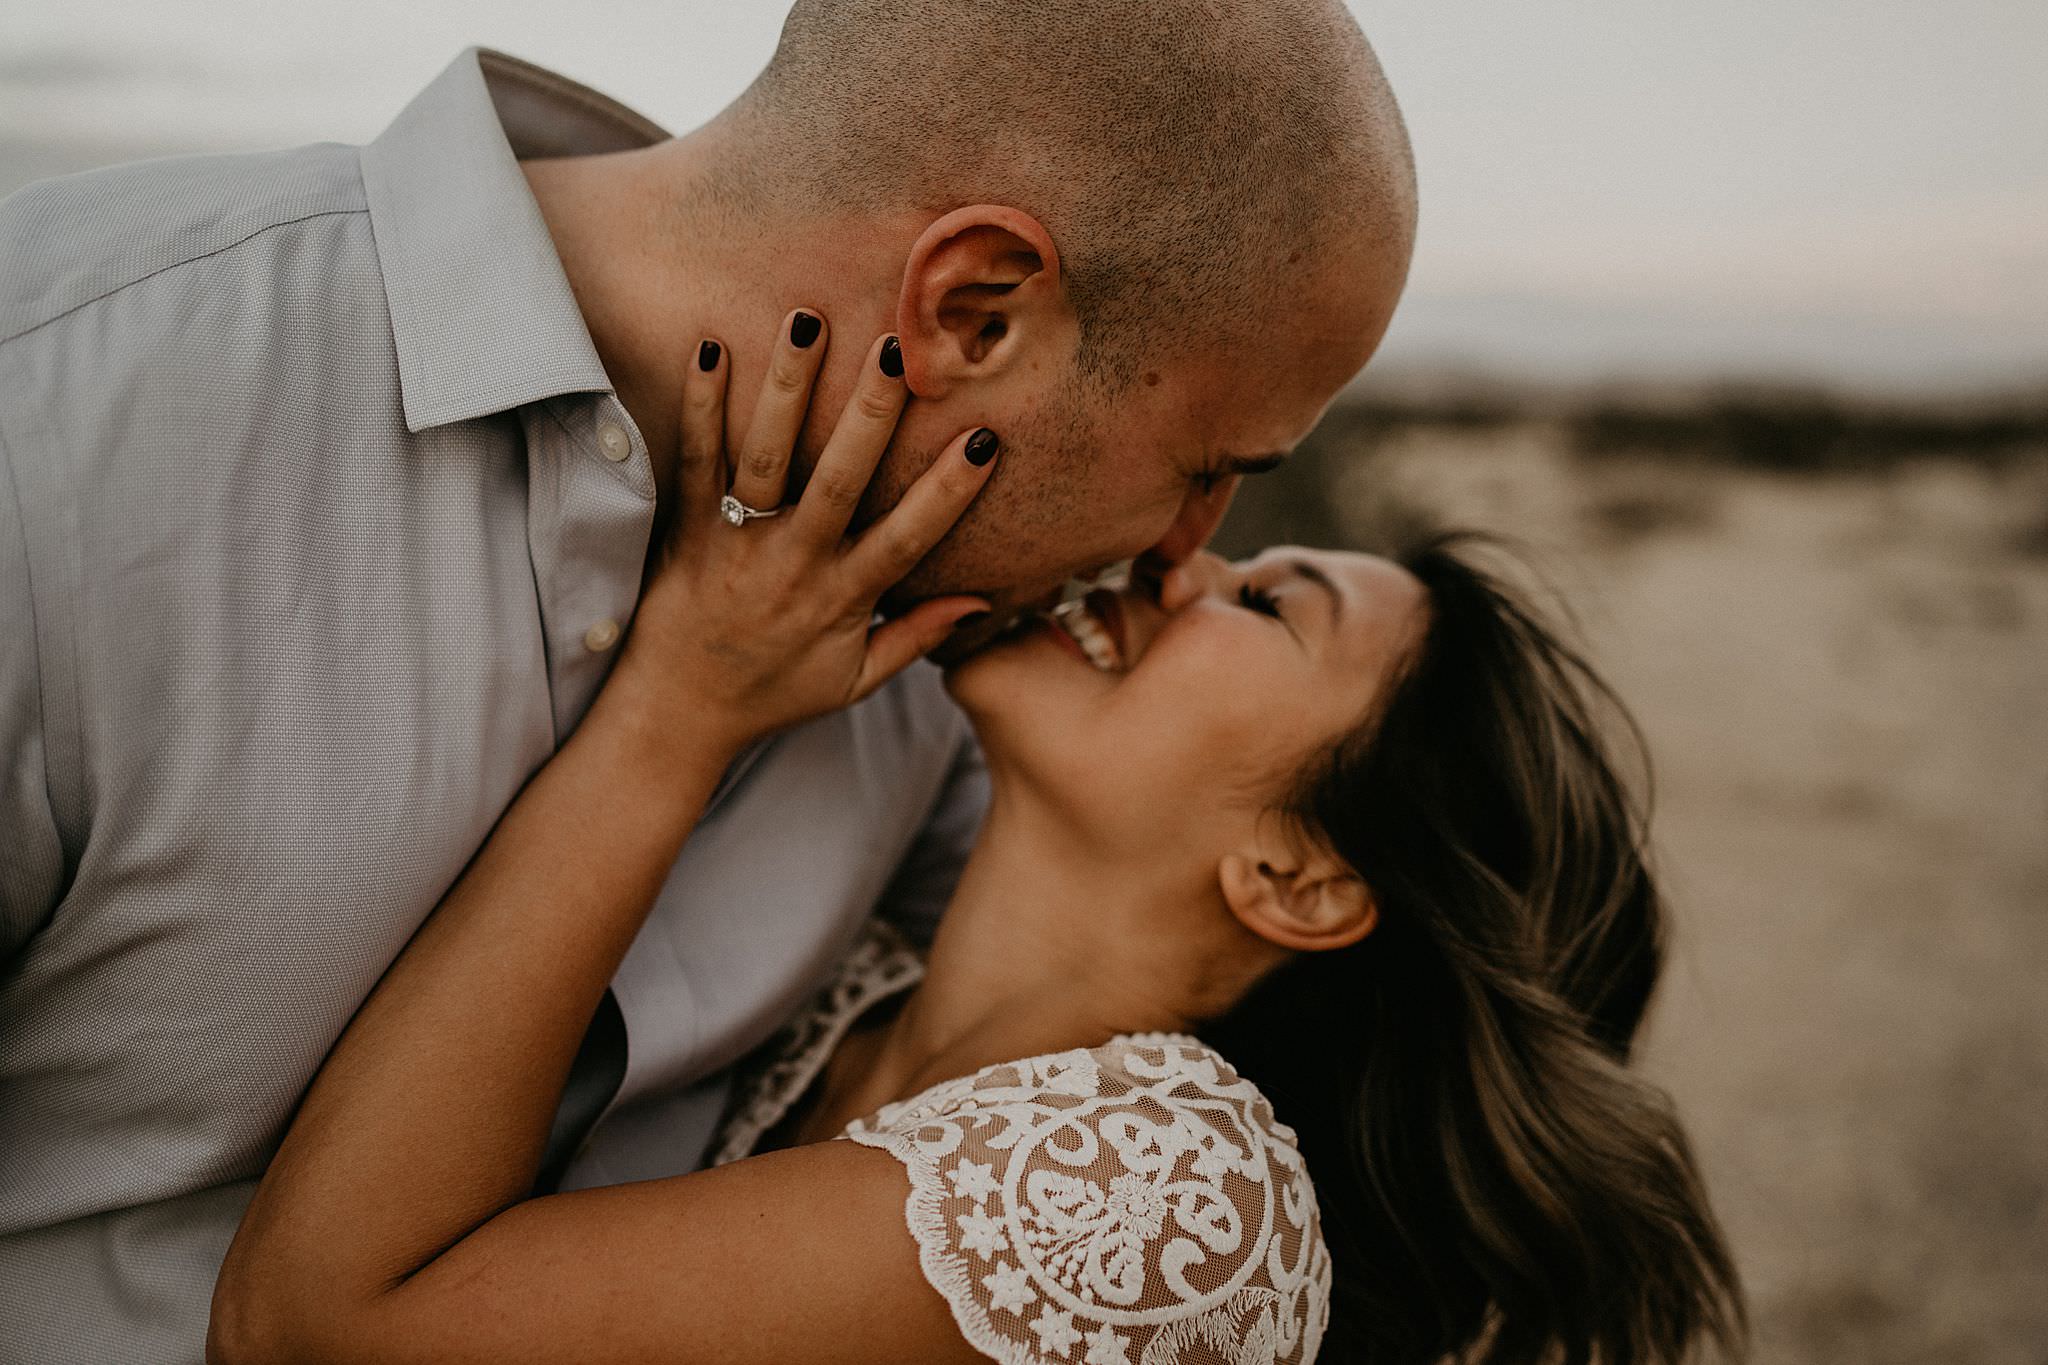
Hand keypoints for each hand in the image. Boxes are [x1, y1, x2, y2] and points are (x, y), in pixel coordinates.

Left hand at [601, 311, 997, 761]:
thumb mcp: (854, 680)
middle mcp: (793, 563)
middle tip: (898, 349)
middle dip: (869, 413)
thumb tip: (984, 598)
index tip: (985, 439)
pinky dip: (701, 405)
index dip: (948, 492)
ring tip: (806, 321)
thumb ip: (916, 637)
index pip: (906, 538)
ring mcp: (738, 542)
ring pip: (766, 457)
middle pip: (838, 481)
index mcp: (841, 598)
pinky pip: (694, 460)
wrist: (676, 712)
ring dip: (786, 387)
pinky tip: (708, 347)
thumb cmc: (774, 692)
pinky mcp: (690, 528)